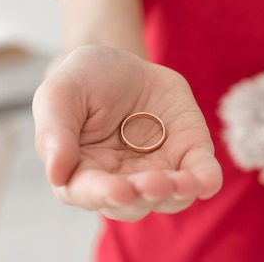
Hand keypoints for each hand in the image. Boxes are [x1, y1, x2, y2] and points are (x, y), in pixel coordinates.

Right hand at [32, 45, 222, 220]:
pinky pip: (201, 174)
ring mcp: (158, 169)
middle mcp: (121, 179)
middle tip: (155, 182)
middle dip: (146, 194)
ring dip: (178, 194)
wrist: (123, 63)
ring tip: (186, 183)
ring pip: (169, 197)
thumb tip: (56, 173)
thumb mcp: (60, 92)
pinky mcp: (187, 151)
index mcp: (82, 172)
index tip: (120, 189)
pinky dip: (206, 180)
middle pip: (134, 202)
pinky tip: (208, 181)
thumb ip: (54, 131)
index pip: (90, 193)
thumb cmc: (83, 80)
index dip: (105, 194)